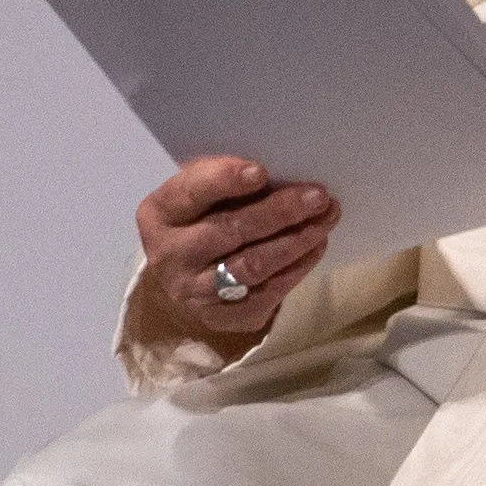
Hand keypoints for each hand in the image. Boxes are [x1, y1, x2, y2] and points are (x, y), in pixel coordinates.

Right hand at [140, 156, 332, 356]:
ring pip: (252, 265)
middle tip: (318, 196)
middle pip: (229, 230)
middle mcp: (171, 255)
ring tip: (326, 218)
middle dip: (279, 212)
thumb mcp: (197, 195)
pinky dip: (297, 267)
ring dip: (296, 240)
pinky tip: (316, 246)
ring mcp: (196, 291)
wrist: (183, 281)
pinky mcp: (223, 316)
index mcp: (160, 214)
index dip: (224, 181)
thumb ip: (224, 180)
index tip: (261, 171)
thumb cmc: (198, 221)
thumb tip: (280, 170)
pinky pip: (267, 292)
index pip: (191, 193)